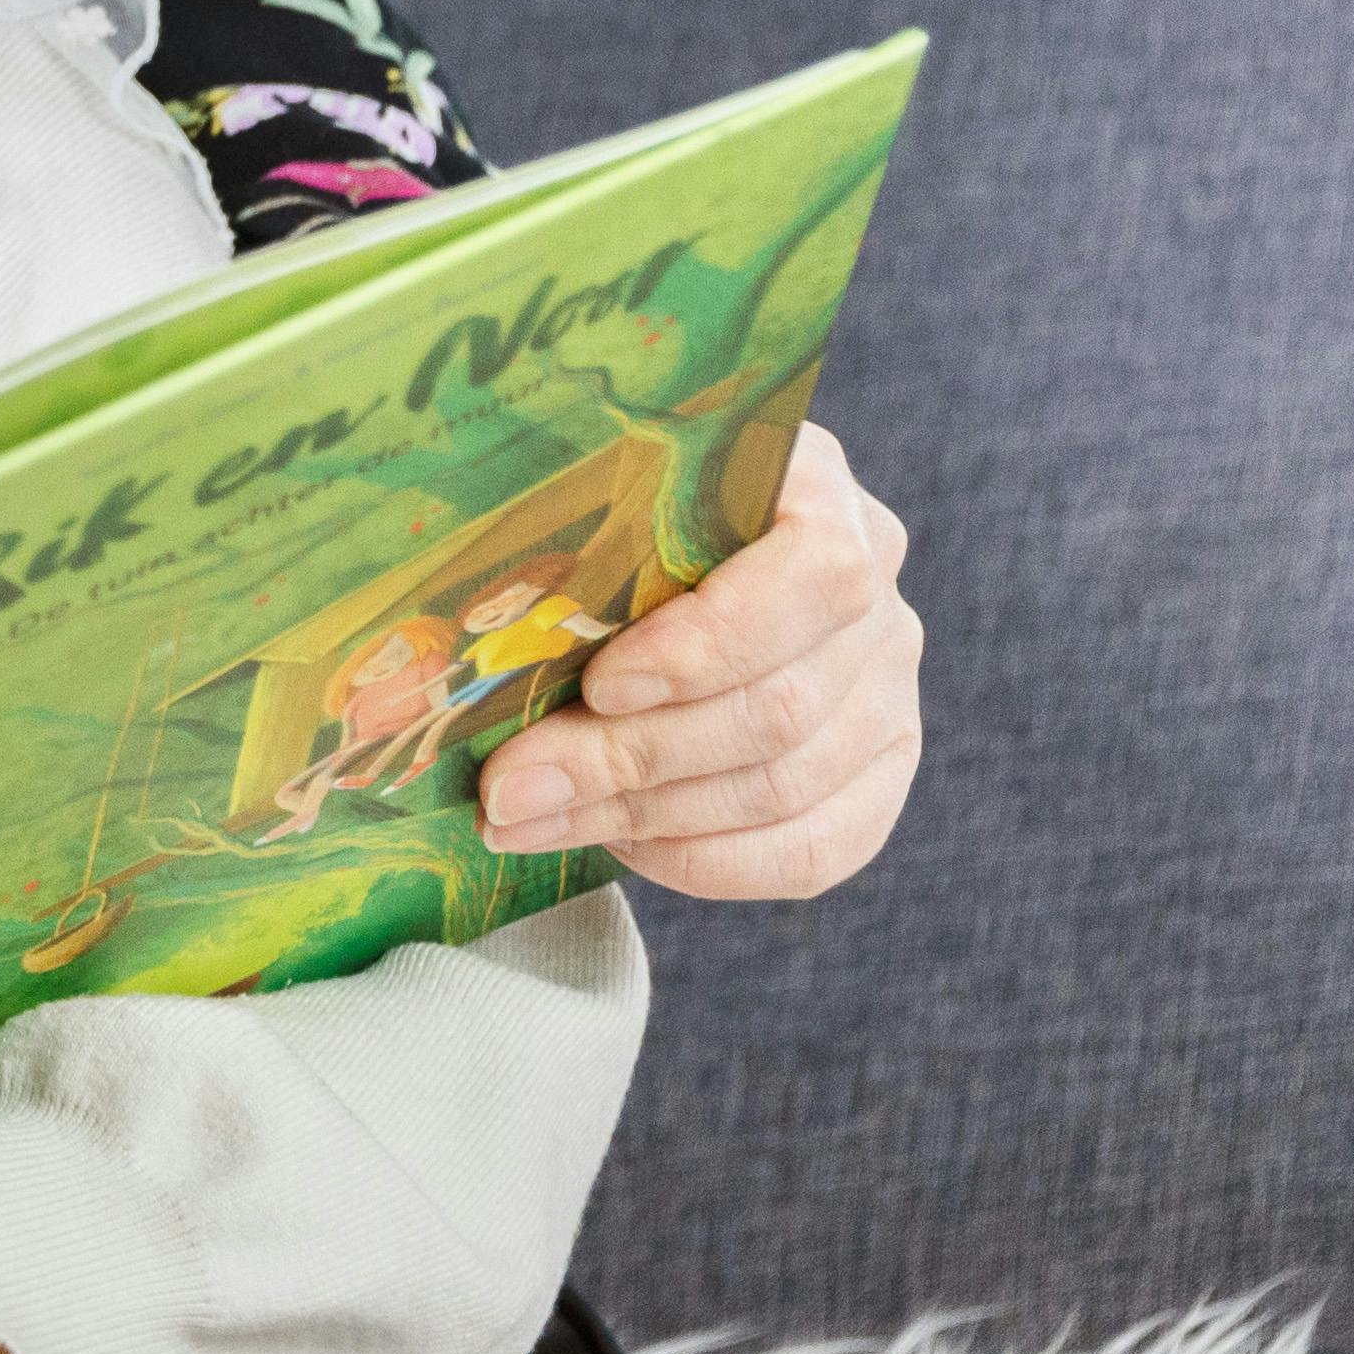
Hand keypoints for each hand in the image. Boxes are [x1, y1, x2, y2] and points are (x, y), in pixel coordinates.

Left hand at [482, 416, 922, 900]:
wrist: (669, 559)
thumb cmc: (613, 514)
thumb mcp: (593, 491)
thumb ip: (565, 539)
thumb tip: (465, 656)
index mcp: (821, 491)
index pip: (815, 576)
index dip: (709, 644)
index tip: (600, 684)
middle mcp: (879, 595)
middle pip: (782, 705)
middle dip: (631, 758)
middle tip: (513, 788)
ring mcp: (889, 690)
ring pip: (785, 786)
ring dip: (642, 816)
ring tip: (530, 819)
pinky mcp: (879, 773)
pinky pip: (814, 849)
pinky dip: (708, 861)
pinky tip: (622, 842)